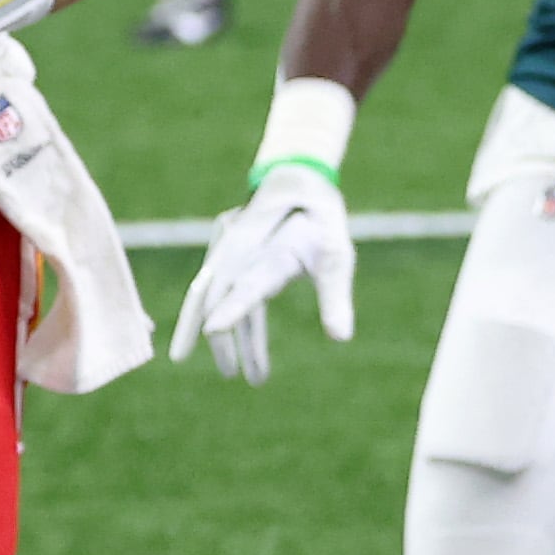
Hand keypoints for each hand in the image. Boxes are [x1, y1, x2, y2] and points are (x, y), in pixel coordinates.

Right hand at [162, 166, 354, 387]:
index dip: (231, 308)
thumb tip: (341, 338)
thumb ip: (336, 297)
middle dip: (224, 339)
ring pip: (217, 297)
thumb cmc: (323, 220)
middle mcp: (241, 248)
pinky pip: (224, 290)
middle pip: (218, 298)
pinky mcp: (228, 255)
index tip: (214, 329)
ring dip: (230, 335)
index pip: (248, 284)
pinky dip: (233, 317)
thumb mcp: (338, 257)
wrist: (299, 179)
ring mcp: (230, 250)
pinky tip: (245, 348)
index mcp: (269, 249)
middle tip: (234, 376)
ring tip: (242, 374)